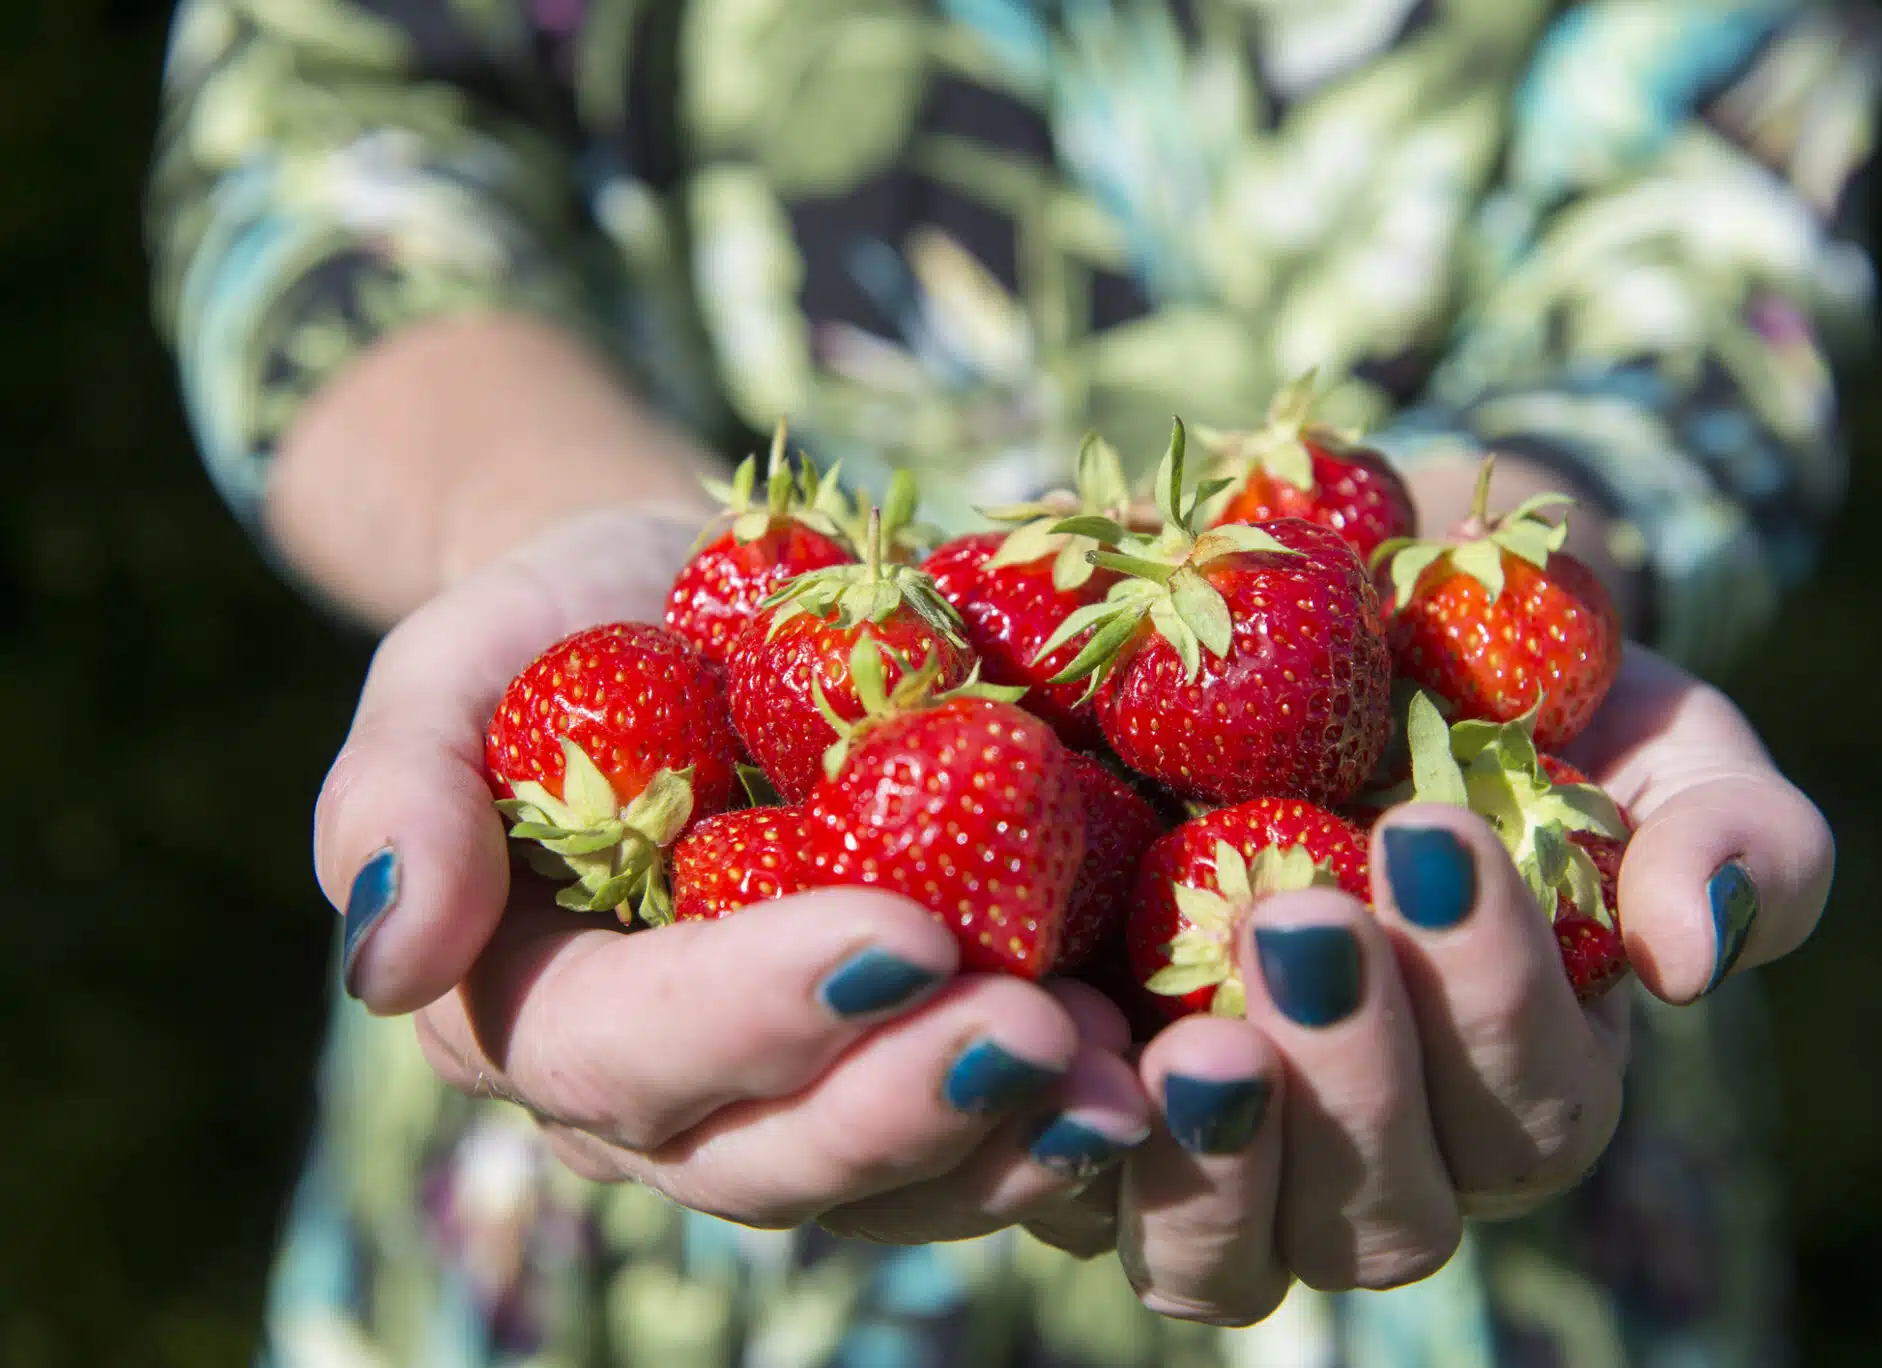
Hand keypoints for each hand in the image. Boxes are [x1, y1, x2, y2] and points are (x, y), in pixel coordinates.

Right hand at [315, 506, 1153, 1238]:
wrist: (702, 612)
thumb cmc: (568, 628)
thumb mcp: (455, 668)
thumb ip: (395, 796)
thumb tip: (383, 961)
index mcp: (540, 1012)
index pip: (626, 1050)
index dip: (753, 1014)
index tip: (895, 938)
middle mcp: (671, 1096)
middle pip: (769, 1156)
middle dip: (904, 1109)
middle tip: (1034, 1037)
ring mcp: (801, 1094)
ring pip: (893, 1181)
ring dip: (1011, 1144)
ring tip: (1127, 1086)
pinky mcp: (914, 1062)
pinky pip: (987, 1134)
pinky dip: (1072, 1114)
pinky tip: (1164, 1074)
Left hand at [1110, 644, 1832, 1322]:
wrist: (1317, 623)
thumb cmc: (1508, 690)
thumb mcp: (1647, 728)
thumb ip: (1725, 831)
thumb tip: (1695, 958)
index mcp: (1514, 1087)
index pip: (1532, 1116)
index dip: (1492, 1000)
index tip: (1432, 835)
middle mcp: (1372, 1151)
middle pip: (1384, 1217)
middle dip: (1353, 1081)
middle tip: (1302, 921)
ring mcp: (1221, 1154)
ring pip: (1224, 1261)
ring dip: (1217, 1159)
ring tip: (1188, 1039)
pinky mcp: (1083, 1117)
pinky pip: (1064, 1194)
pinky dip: (1056, 1139)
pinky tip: (1046, 1033)